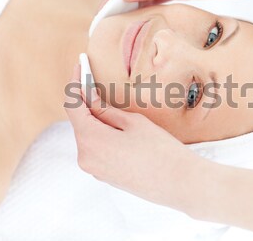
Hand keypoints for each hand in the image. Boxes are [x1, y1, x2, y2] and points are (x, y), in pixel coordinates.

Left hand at [64, 64, 208, 210]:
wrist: (178, 183)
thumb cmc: (160, 150)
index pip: (74, 106)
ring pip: (89, 137)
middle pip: (80, 122)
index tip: (80, 67)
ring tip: (111, 105)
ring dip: (96, 120)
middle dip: (86, 102)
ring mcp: (94, 170)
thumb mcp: (133, 122)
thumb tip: (90, 100)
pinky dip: (102, 135)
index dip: (75, 84)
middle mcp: (86, 158)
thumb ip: (106, 110)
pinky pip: (97, 150)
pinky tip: (117, 128)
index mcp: (90, 141)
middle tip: (95, 82)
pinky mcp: (104, 176)